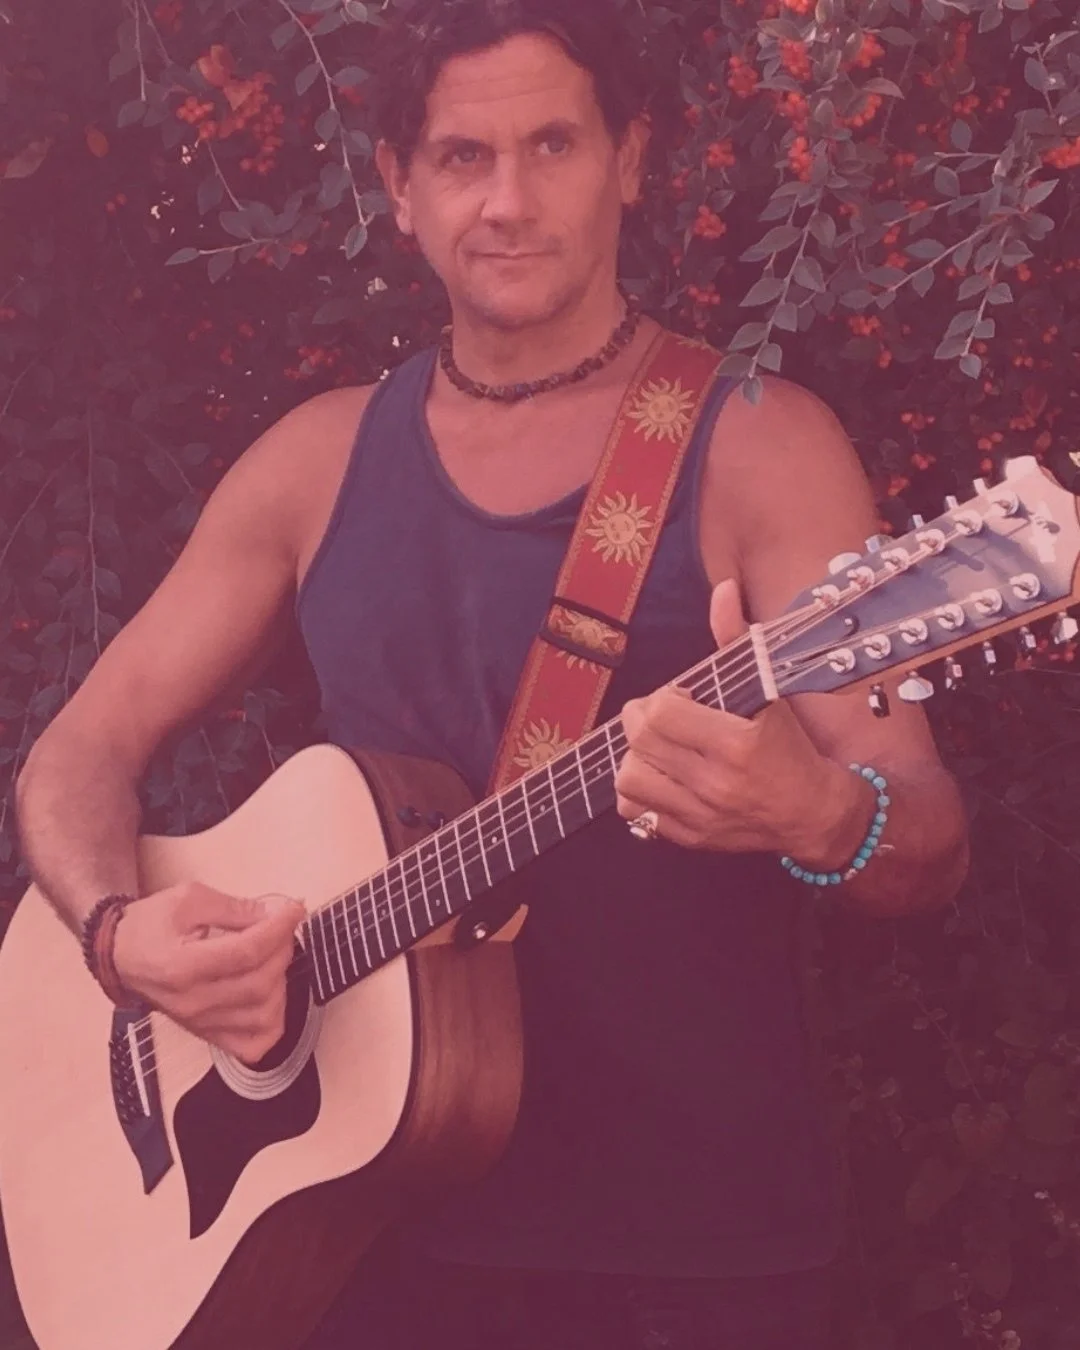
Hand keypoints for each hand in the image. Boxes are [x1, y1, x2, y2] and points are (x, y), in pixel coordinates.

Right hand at [112, 882, 306, 1064]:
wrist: (121, 957)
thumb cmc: (151, 924)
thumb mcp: (188, 899)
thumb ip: (235, 907)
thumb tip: (276, 913)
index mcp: (182, 966)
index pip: (247, 952)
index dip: (279, 928)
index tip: (293, 909)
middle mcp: (193, 1003)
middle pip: (260, 983)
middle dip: (282, 949)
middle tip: (281, 927)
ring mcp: (201, 1024)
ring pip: (264, 1015)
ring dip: (281, 981)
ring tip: (273, 956)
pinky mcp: (208, 1036)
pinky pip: (254, 1045)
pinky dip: (273, 1022)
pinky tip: (270, 995)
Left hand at [615, 579, 868, 861]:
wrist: (811, 813)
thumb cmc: (789, 748)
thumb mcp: (769, 692)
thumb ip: (737, 641)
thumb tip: (724, 591)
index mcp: (737, 744)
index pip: (662, 713)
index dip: (662, 698)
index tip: (679, 698)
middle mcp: (715, 783)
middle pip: (640, 742)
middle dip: (642, 721)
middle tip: (660, 718)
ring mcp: (699, 815)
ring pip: (629, 779)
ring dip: (635, 757)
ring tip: (656, 749)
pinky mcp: (688, 838)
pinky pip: (634, 813)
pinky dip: (636, 792)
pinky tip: (658, 777)